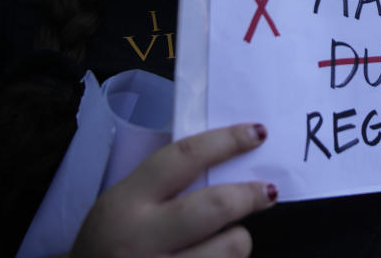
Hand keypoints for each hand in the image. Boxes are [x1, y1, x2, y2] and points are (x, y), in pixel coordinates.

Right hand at [70, 123, 277, 256]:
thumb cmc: (112, 241)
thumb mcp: (124, 205)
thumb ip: (167, 184)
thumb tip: (229, 157)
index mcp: (126, 202)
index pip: (183, 158)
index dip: (226, 141)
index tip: (257, 133)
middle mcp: (140, 238)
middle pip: (214, 206)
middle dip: (249, 195)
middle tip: (269, 190)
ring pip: (228, 248)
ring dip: (237, 240)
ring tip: (228, 240)